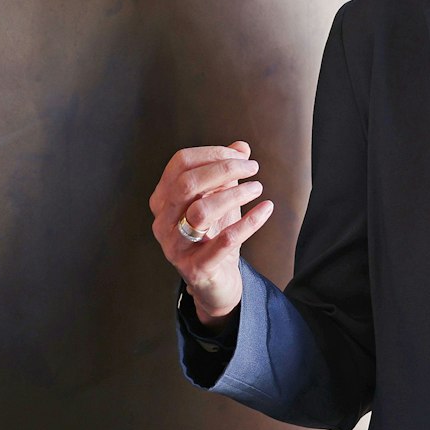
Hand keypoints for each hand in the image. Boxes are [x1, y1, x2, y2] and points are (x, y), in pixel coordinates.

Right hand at [148, 141, 274, 324]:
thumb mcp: (220, 200)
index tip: (240, 156)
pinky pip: (224, 240)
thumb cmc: (214, 236)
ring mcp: (175, 246)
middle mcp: (163, 222)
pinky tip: (266, 209)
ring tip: (257, 188)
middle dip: (223, 169)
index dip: (212, 154)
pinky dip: (249, 222)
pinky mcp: (196, 268)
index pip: (180, 163)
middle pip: (187, 183)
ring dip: (235, 194)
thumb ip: (226, 173)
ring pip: (202, 211)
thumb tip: (241, 147)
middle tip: (252, 168)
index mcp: (162, 200)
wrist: (216, 282)